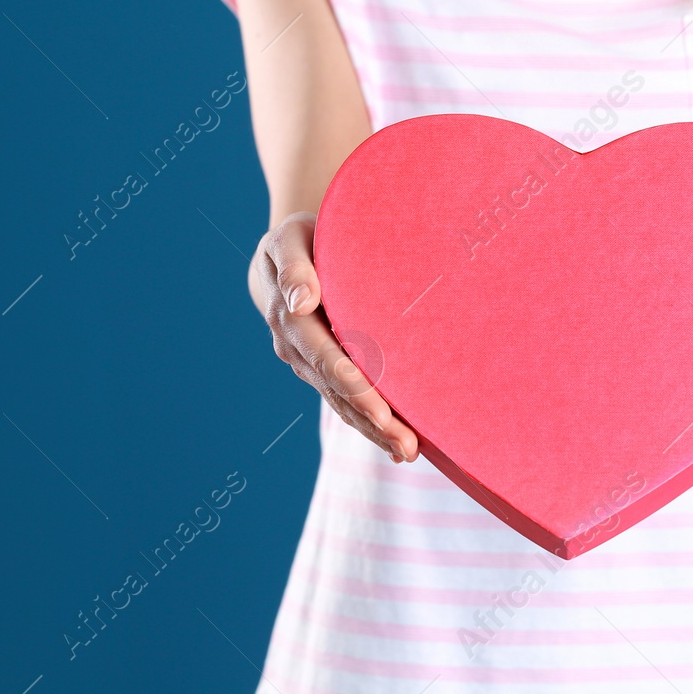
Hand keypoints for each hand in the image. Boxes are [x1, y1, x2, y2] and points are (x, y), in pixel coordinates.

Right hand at [251, 211, 418, 462]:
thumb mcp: (290, 239)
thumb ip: (295, 267)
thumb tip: (301, 301)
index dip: (355, 388)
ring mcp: (308, 363)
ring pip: (342, 403)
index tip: (383, 413)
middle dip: (372, 422)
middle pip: (338, 392)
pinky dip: (368, 422)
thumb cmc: (299, 239)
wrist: (283, 254)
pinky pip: (344, 399)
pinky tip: (395, 443)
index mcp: (290, 319)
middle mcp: (297, 349)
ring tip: (409, 453)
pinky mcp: (322, 368)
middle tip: (408, 448)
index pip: (327, 360)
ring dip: (373, 431)